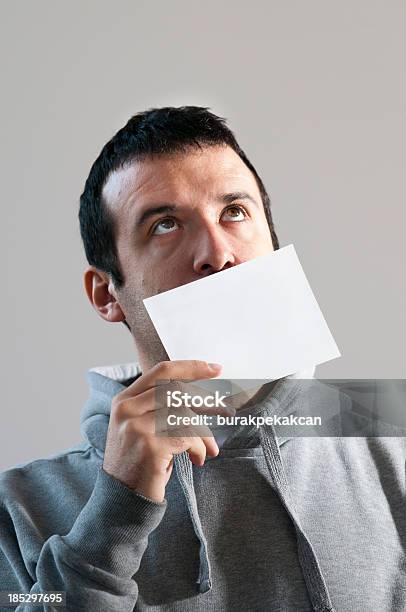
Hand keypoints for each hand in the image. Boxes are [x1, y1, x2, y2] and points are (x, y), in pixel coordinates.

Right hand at [103, 360, 224, 501]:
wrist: (121, 502)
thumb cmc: (139, 463)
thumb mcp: (142, 428)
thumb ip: (162, 408)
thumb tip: (204, 395)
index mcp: (124, 400)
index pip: (161, 371)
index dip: (191, 367)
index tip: (215, 368)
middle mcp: (126, 409)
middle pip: (177, 390)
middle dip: (206, 401)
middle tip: (226, 411)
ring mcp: (135, 426)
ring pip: (184, 414)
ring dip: (203, 433)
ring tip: (206, 448)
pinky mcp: (149, 445)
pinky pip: (186, 436)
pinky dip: (199, 448)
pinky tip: (197, 459)